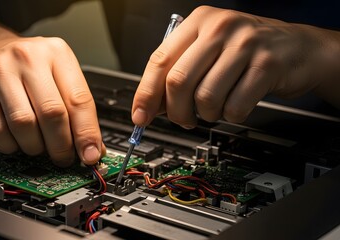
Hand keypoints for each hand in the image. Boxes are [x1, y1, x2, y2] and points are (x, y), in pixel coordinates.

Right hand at [0, 36, 102, 166]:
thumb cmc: (31, 66)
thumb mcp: (60, 76)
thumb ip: (78, 109)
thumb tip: (92, 148)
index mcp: (57, 54)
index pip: (79, 99)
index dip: (87, 133)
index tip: (90, 155)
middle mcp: (28, 58)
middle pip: (51, 113)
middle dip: (61, 145)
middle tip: (63, 157)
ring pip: (23, 124)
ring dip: (35, 147)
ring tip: (40, 147)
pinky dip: (11, 145)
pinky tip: (17, 141)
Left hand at [132, 6, 335, 127]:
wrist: (298, 47)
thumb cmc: (247, 51)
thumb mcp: (208, 51)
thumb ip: (179, 73)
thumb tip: (151, 106)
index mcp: (198, 23)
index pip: (159, 60)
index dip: (146, 93)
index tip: (140, 116)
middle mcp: (219, 28)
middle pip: (178, 81)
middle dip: (175, 111)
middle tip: (182, 119)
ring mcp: (245, 45)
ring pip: (205, 97)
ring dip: (206, 115)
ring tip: (214, 109)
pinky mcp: (267, 65)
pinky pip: (235, 106)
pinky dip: (231, 116)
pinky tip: (235, 106)